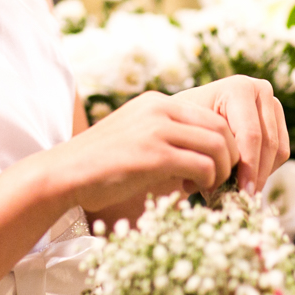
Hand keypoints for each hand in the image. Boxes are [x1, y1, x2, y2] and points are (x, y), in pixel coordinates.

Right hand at [54, 91, 239, 212]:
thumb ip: (167, 136)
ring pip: (218, 146)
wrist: (63, 173)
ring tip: (211, 188)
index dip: (225, 144)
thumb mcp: (137, 136)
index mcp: (157, 102)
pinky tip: (196, 192)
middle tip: (224, 180)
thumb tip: (204, 155)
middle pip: (221, 128)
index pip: (210, 116)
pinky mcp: (154, 155)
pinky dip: (208, 182)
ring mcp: (156, 130)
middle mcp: (160, 109)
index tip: (221, 167)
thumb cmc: (100, 164)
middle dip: (231, 157)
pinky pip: (202, 165)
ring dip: (223, 171)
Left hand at [173, 76, 290, 194]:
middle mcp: (261, 91)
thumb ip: (199, 159)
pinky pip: (281, 154)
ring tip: (237, 193)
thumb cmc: (182, 126)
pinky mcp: (278, 121)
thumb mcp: (187, 138)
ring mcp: (273, 104)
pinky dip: (265, 171)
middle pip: (268, 143)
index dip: (247, 167)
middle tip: (241, 201)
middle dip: (255, 175)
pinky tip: (243, 180)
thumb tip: (213, 192)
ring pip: (278, 151)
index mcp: (239, 88)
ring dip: (260, 176)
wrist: (188, 117)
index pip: (250, 135)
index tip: (240, 194)